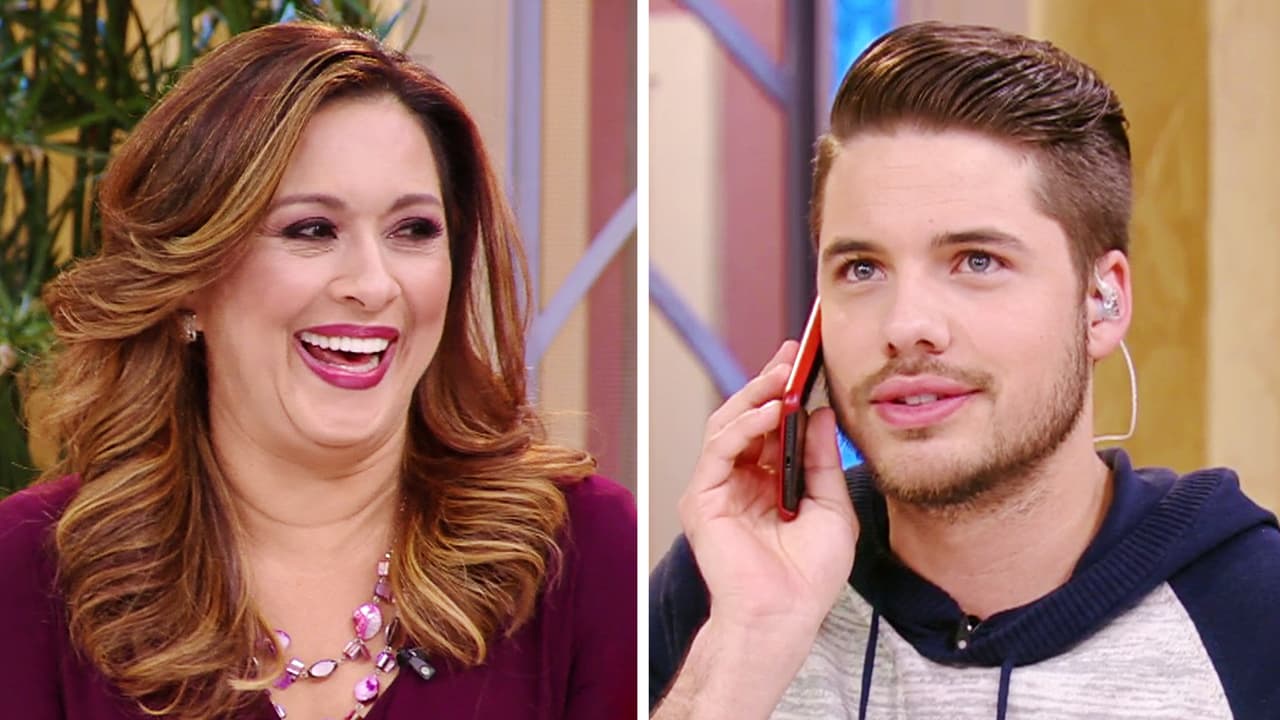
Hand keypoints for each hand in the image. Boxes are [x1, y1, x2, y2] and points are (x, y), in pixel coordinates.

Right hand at [679, 341, 859, 636]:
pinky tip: (768, 414)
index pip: (771, 426)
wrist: (785, 615)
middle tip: (789, 357)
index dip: (784, 393)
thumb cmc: (808, 576)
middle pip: (746, 418)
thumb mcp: (831, 506)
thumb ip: (822, 460)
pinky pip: (719, 450)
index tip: (802, 362)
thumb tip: (818, 413)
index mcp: (768, 483)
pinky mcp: (702, 499)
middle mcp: (740, 481)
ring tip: (781, 379)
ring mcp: (718, 489)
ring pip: (727, 426)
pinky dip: (743, 427)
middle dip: (767, 384)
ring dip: (754, 397)